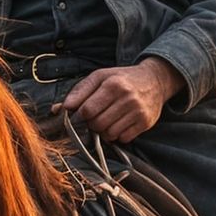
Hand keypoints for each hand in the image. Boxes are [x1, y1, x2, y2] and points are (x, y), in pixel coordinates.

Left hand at [58, 59, 184, 142]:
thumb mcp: (100, 77)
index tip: (82, 113)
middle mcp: (127, 98)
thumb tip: (60, 108)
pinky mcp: (145, 123)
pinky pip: (123, 139)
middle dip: (92, 124)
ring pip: (109, 134)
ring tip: (108, 119)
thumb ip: (79, 91)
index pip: (87, 110)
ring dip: (104, 131)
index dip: (81, 115)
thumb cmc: (122, 78)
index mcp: (113, 85)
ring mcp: (138, 112)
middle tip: (96, 116)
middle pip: (97, 124)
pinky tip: (120, 123)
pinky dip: (118, 135)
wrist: (155, 80)